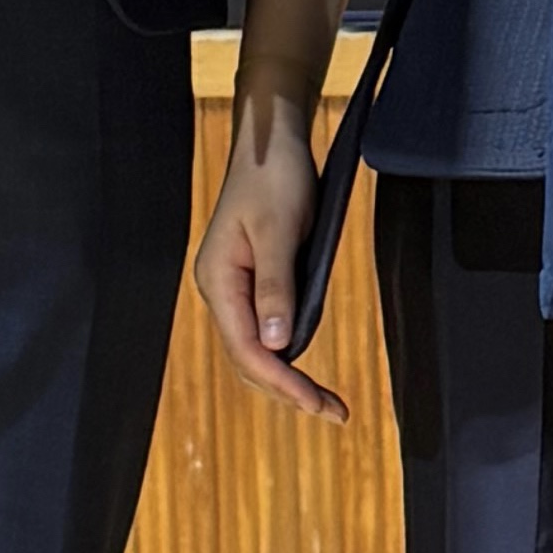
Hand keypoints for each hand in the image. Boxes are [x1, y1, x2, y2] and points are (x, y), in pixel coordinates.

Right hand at [196, 91, 345, 422]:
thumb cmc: (275, 177)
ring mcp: (236, 285)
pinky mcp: (254, 278)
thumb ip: (276, 287)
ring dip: (286, 376)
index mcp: (219, 280)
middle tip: (333, 413)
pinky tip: (306, 364)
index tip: (317, 405)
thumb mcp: (278, 231)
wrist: (274, 139)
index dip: (282, 382)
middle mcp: (222, 288)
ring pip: (256, 347)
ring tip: (324, 402)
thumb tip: (275, 344)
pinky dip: (286, 351)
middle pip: (248, 358)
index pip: (246, 349)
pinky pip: (265, 328)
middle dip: (286, 390)